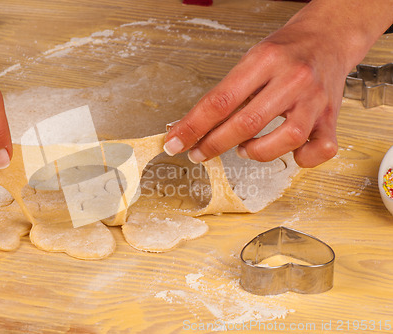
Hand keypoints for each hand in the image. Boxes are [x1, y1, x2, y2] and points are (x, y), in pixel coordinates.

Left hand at [165, 27, 342, 167]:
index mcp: (265, 61)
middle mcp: (292, 79)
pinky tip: (287, 151)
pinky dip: (302, 159)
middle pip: (247, 123)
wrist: (328, 37)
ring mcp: (315, 100)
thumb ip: (226, 93)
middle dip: (214, 145)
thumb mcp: (251, 60)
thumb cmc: (286, 50)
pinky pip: (321, 150)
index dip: (193, 126)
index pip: (220, 100)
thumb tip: (194, 126)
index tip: (176, 142)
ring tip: (244, 149)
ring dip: (257, 152)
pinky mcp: (331, 117)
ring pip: (285, 140)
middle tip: (199, 153)